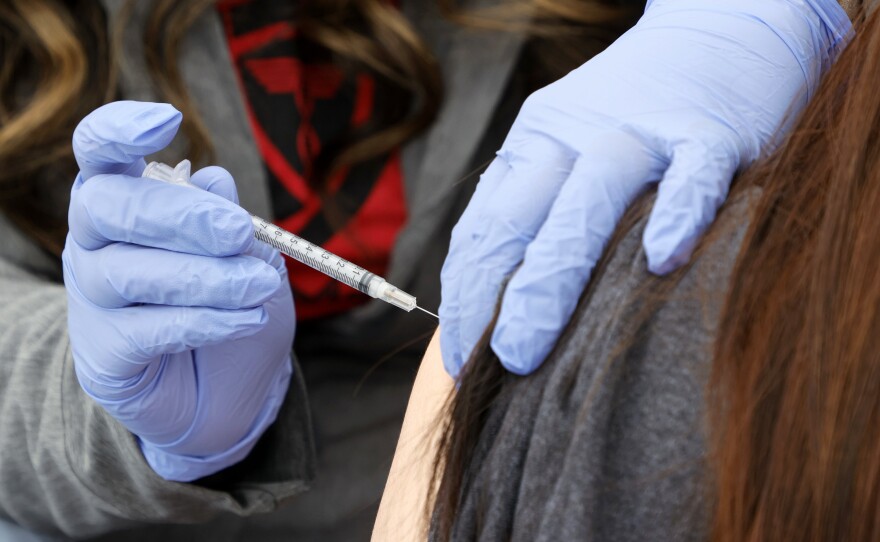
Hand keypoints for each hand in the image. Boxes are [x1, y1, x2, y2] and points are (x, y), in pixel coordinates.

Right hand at [64, 101, 295, 480]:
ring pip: (128, 273)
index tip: (167, 121)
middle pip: (107, 207)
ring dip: (206, 277)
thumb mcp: (245, 256)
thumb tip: (214, 180)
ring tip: (260, 285)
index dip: (119, 129)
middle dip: (179, 215)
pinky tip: (247, 319)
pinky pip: (146, 330)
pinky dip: (204, 321)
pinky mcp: (104, 355)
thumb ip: (227, 217)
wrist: (224, 392)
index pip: (97, 151)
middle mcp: (93, 242)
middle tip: (240, 232)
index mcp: (125, 200)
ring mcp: (91, 299)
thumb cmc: (230, 306)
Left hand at [440, 0, 849, 376]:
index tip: (459, 357)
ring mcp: (643, 130)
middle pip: (522, 217)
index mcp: (534, 147)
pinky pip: (694, 173)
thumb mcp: (567, 149)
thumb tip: (501, 306)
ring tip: (531, 346)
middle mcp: (574, 137)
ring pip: (589, 196)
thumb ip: (537, 213)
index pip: (484, 228)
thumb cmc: (640, 113)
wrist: (721, 27)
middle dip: (496, 299)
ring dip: (555, 275)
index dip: (465, 296)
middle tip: (493, 366)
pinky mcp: (712, 129)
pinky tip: (662, 262)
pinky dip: (678, 213)